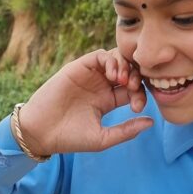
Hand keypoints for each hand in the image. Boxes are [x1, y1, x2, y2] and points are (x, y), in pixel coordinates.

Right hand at [17, 48, 151, 156]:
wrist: (41, 132)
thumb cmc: (70, 138)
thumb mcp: (103, 138)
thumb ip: (126, 131)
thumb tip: (151, 122)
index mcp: (107, 101)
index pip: (132, 90)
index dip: (140, 94)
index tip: (137, 107)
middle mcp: (100, 85)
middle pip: (128, 71)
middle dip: (136, 77)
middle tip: (133, 89)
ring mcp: (90, 75)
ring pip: (117, 60)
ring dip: (126, 67)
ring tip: (123, 81)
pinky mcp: (79, 67)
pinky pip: (101, 55)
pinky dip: (111, 61)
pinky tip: (113, 75)